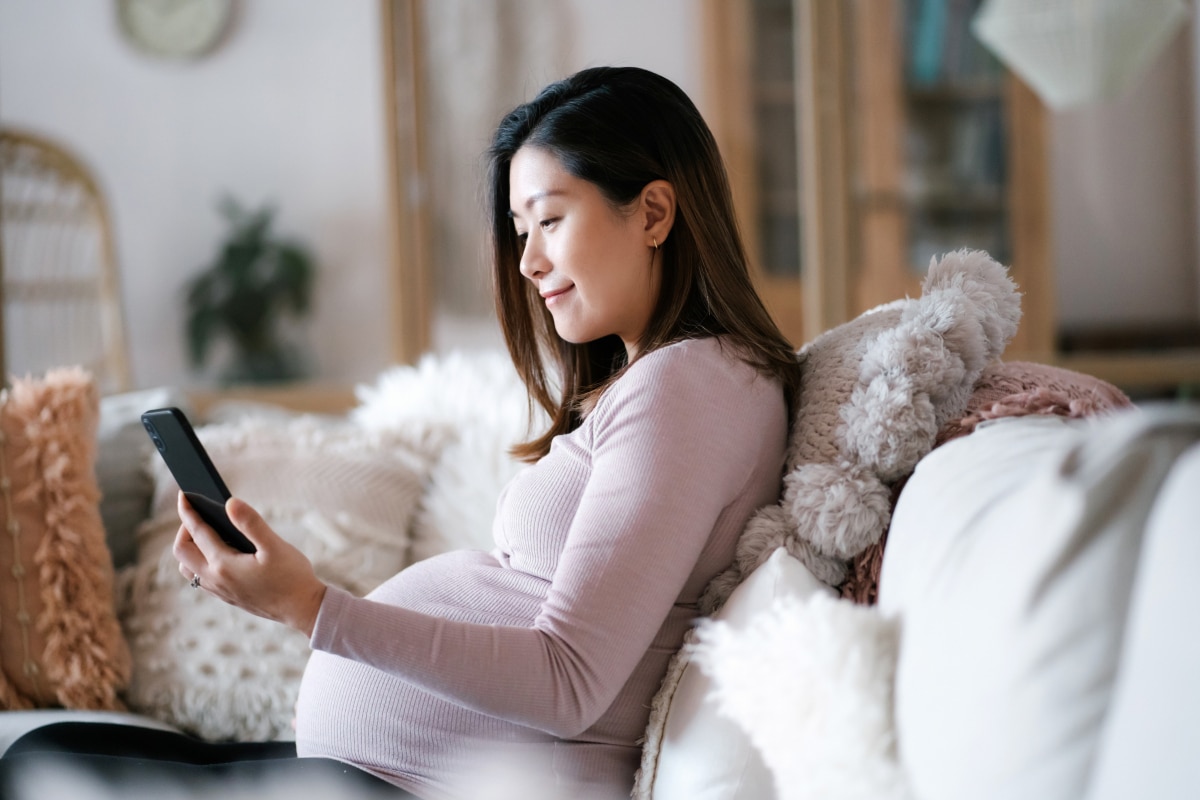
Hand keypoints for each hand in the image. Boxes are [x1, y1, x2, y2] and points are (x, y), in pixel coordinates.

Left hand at [174, 492, 326, 636]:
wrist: (302, 609)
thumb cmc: (292, 577)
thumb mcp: (275, 546)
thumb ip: (251, 523)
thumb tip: (230, 503)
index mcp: (224, 564)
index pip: (197, 533)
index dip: (188, 511)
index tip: (184, 495)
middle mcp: (215, 579)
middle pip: (182, 552)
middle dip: (185, 529)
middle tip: (200, 513)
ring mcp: (219, 590)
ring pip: (188, 568)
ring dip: (190, 549)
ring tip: (207, 533)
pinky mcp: (227, 597)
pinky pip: (200, 578)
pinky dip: (199, 562)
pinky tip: (218, 553)